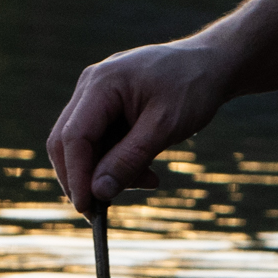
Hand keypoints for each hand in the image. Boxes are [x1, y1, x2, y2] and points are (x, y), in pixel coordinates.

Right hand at [46, 38, 232, 210]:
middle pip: (67, 142)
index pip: (74, 137)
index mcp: (101, 83)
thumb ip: (129, 159)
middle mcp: (91, 86)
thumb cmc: (192, 88)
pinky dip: (117, 161)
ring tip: (147, 181)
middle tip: (101, 212)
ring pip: (84, 145)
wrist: (210, 64)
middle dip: (82, 178)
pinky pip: (100, 140)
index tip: (87, 208)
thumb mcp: (164, 127)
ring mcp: (96, 95)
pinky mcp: (106, 106)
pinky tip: (146, 171)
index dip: (76, 175)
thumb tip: (98, 193)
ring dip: (106, 172)